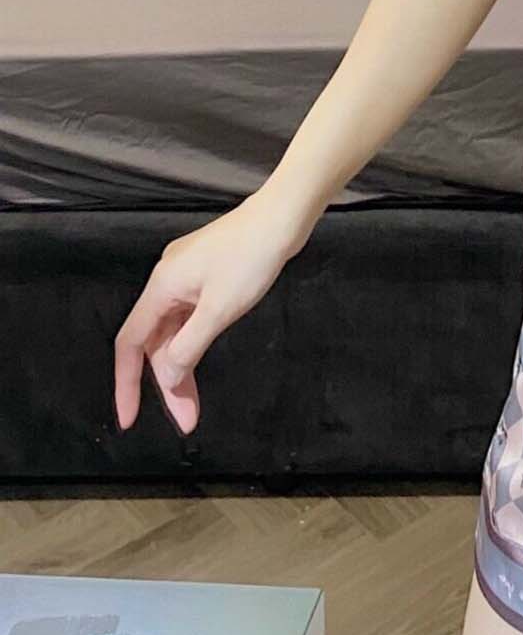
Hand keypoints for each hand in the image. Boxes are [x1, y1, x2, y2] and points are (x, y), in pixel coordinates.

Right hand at [112, 186, 310, 434]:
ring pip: (173, 331)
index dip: (127, 383)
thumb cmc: (253, 255)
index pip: (130, 344)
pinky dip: (192, 342)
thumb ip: (188, 347)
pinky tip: (200, 360)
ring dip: (181, 365)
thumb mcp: (219, 310)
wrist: (283, 215)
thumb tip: (167, 378)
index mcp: (162, 286)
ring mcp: (186, 275)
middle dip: (167, 382)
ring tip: (194, 403)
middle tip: (185, 418)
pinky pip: (188, 316)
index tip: (129, 418)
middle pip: (155, 341)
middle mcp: (167, 279)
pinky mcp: (206, 273)